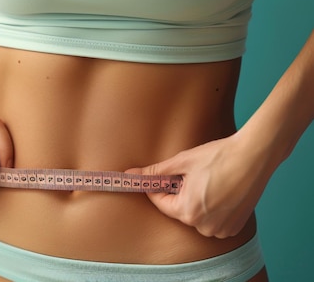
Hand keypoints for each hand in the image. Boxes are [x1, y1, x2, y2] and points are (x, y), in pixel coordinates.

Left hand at [125, 134, 271, 237]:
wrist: (254, 156)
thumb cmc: (218, 157)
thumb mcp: (182, 161)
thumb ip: (155, 172)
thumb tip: (131, 175)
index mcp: (188, 212)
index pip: (160, 203)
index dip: (157, 187)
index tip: (156, 175)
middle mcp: (204, 226)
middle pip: (178, 209)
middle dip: (178, 192)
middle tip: (188, 174)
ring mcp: (221, 229)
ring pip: (195, 215)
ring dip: (195, 200)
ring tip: (206, 180)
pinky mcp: (234, 227)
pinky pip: (213, 219)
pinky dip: (211, 207)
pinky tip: (219, 189)